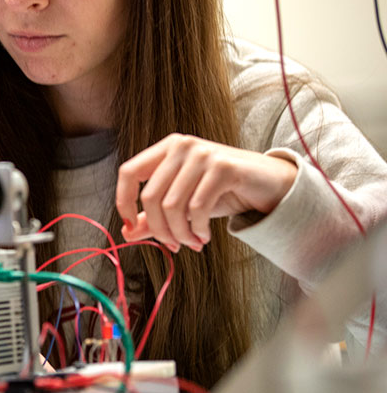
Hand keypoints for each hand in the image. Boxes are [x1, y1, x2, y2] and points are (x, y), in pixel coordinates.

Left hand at [115, 134, 296, 251]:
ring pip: (173, 206)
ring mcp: (203, 154)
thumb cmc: (222, 191)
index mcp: (166, 148)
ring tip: (191, 243)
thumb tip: (126, 234)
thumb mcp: (183, 203)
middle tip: (173, 246)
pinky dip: (198, 229)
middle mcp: (182, 146)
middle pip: (150, 196)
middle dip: (159, 230)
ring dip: (180, 234)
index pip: (128, 172)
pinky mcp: (224, 167)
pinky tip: (204, 236)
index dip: (124, 202)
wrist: (269, 184)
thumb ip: (153, 216)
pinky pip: (198, 207)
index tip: (130, 228)